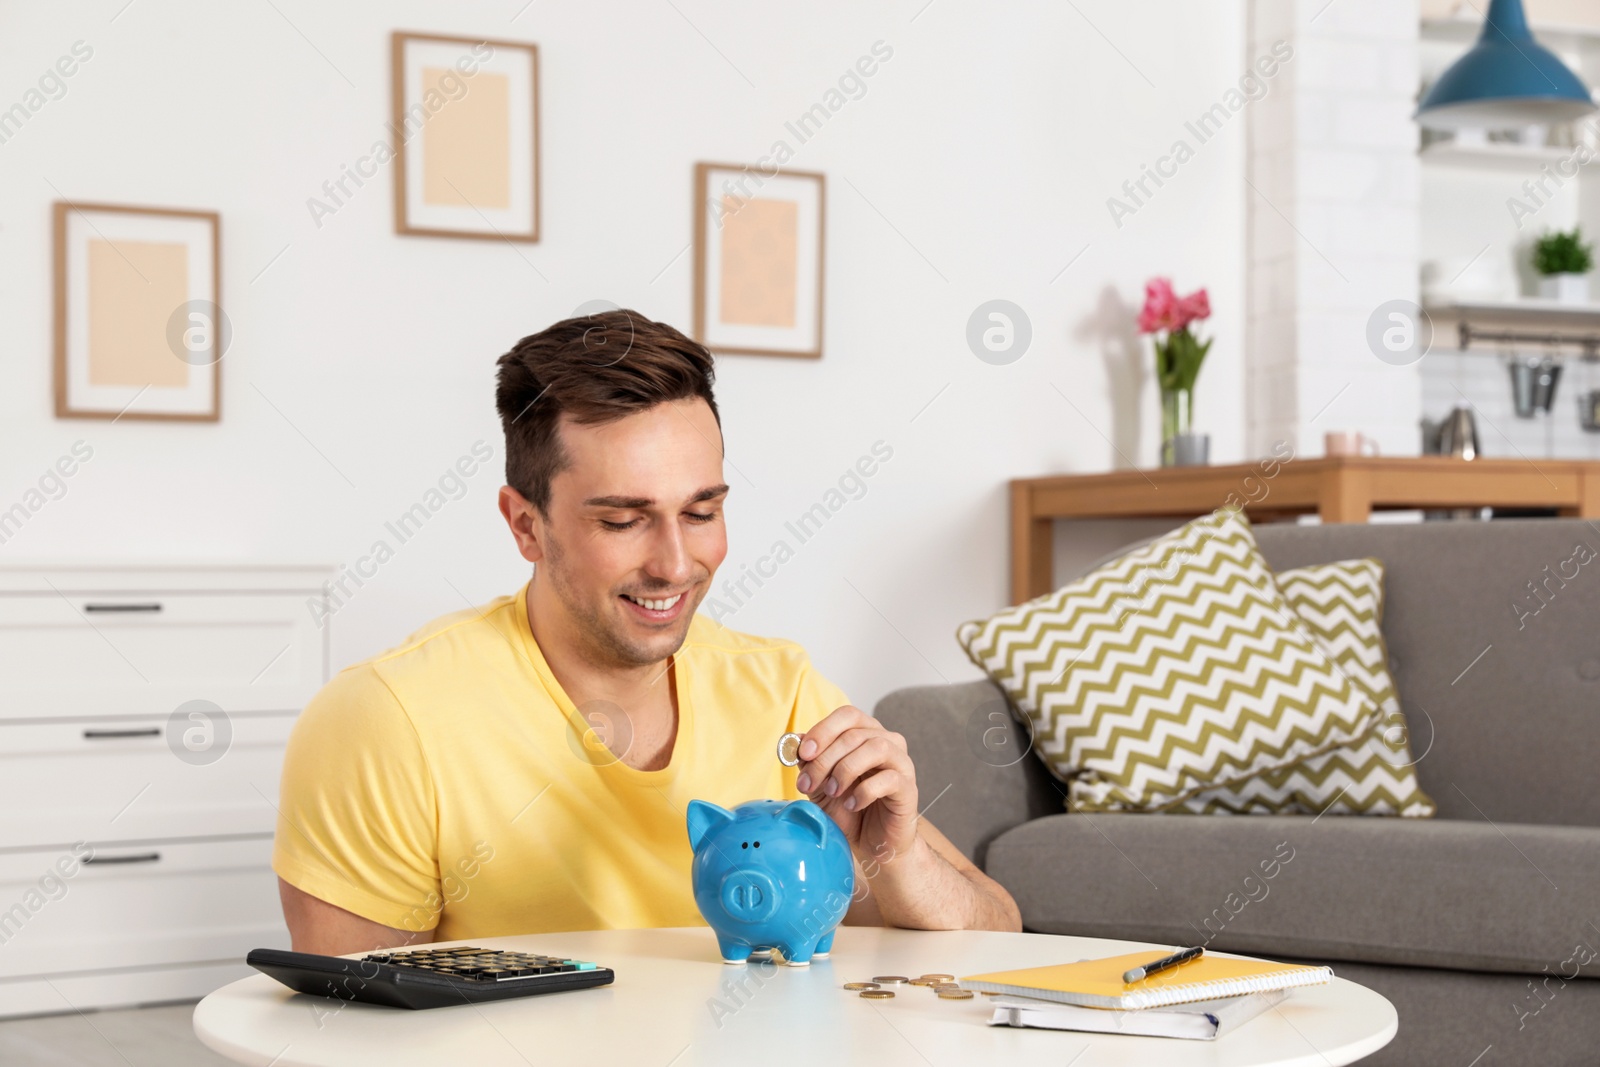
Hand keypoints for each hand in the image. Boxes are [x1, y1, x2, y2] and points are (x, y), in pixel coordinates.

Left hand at [795, 705, 918, 865]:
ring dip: (846, 769)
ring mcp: (901, 763)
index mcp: (866, 734)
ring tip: (832, 791)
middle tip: (807, 783)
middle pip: (855, 734)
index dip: (823, 730)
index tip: (803, 753)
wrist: (872, 844)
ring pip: (876, 748)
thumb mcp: (819, 784)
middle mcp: (887, 742)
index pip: (847, 716)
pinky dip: (864, 791)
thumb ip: (810, 762)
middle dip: (825, 759)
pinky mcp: (908, 788)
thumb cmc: (848, 809)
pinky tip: (851, 804)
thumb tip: (795, 742)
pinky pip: (889, 779)